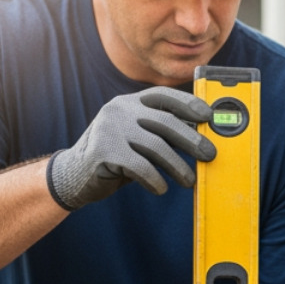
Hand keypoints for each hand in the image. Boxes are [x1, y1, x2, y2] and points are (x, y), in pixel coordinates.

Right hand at [47, 87, 214, 209]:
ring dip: (178, 167)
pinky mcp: (104, 151)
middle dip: (193, 140)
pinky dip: (156, 180)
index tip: (208, 116)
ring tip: (189, 181)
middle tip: (210, 155)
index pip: (163, 95)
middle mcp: (119, 110)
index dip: (188, 103)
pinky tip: (161, 188)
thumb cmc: (117, 157)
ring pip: (157, 147)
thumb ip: (162, 133)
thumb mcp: (138, 138)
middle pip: (166, 122)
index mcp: (129, 102)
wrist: (74, 175)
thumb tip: (202, 138)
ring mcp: (110, 128)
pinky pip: (141, 167)